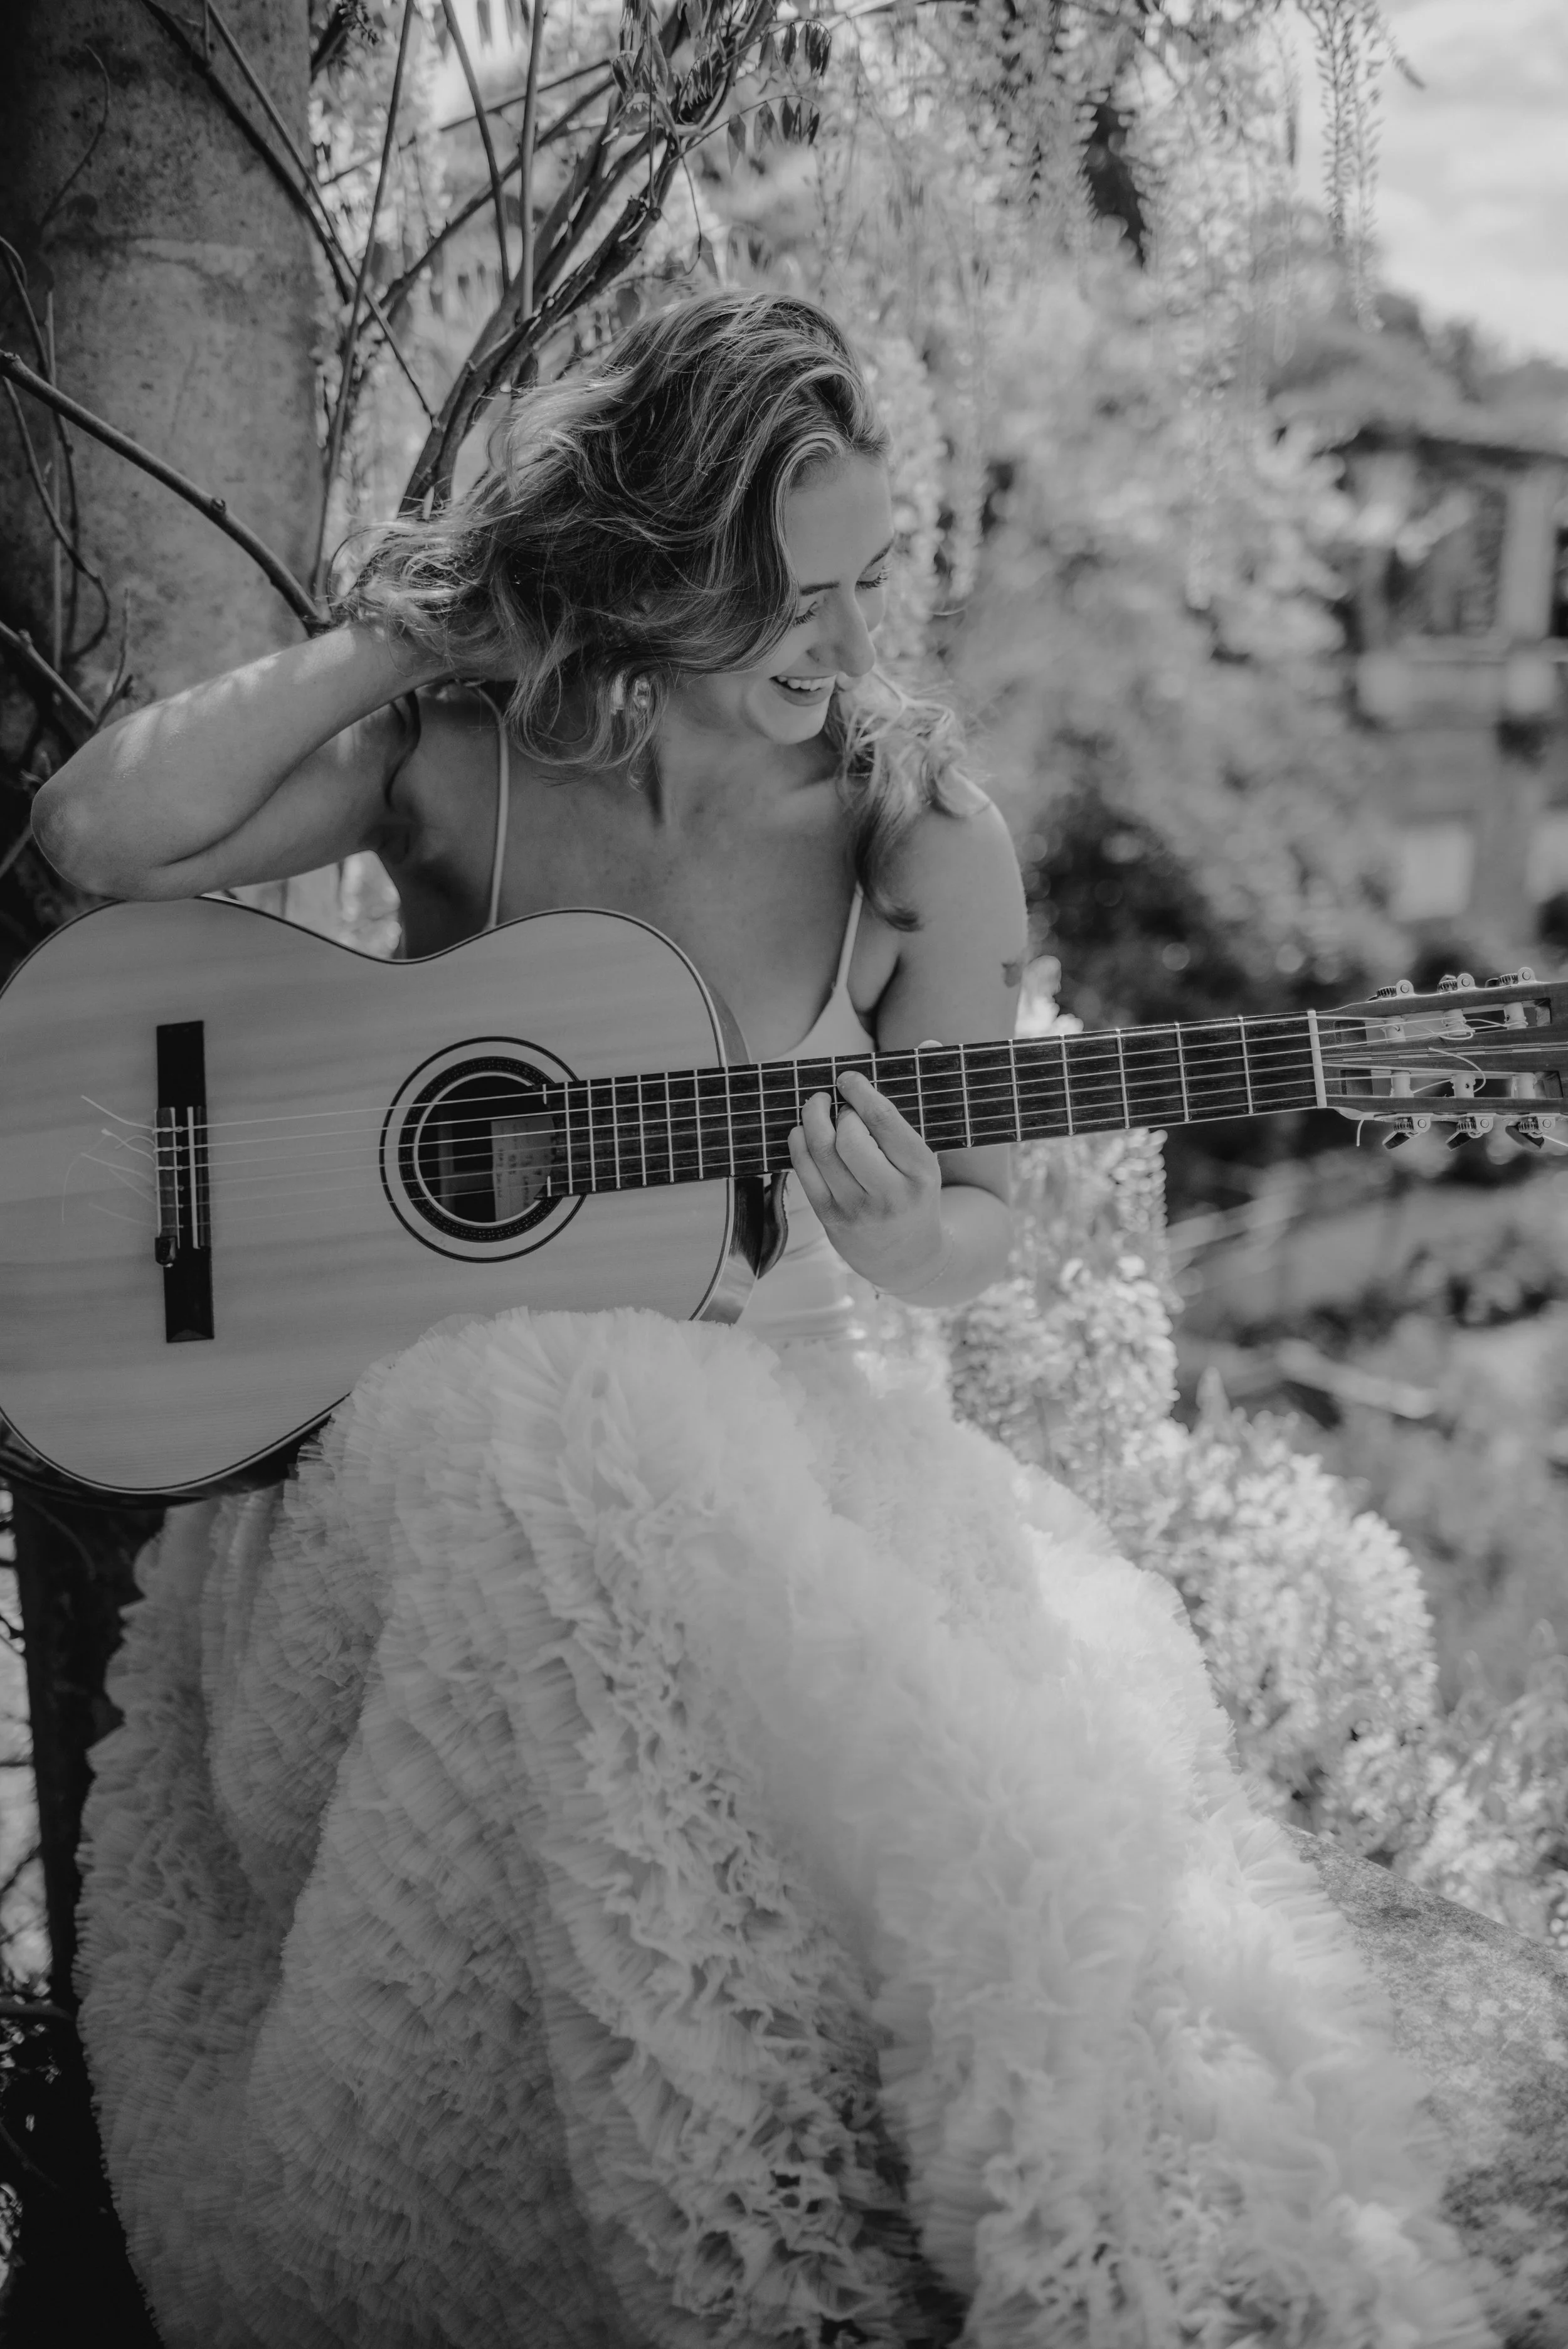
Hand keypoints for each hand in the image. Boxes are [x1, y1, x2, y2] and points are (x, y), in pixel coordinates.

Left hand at [787, 1068, 948, 1296]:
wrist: (907, 1256)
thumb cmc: (916, 1189)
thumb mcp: (928, 1151)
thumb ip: (924, 1098)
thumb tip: (931, 1043)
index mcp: (921, 1171)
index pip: (884, 1121)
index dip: (860, 1091)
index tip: (848, 1077)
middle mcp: (890, 1194)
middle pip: (847, 1137)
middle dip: (835, 1110)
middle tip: (835, 1102)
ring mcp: (857, 1209)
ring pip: (820, 1153)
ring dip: (811, 1120)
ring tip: (815, 1108)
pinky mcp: (830, 1219)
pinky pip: (803, 1171)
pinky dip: (798, 1143)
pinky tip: (804, 1133)